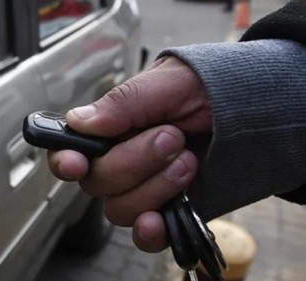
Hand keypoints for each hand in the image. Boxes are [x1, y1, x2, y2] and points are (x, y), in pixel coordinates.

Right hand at [48, 56, 211, 251]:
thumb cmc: (204, 86)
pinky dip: (151, 232)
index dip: (65, 161)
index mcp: (107, 129)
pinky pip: (146, 236)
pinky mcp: (167, 212)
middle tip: (172, 136)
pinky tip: (161, 220)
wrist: (252, 108)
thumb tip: (78, 121)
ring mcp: (142, 189)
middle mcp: (117, 162)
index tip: (77, 163)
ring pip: (120, 209)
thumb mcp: (166, 82)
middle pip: (97, 182)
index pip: (68, 151)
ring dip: (154, 187)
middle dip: (134, 161)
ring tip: (188, 160)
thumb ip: (123, 103)